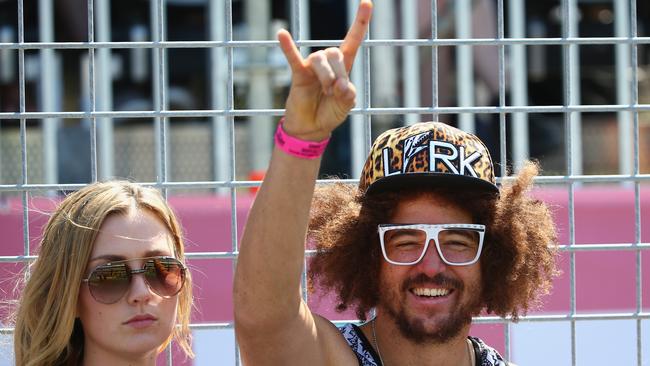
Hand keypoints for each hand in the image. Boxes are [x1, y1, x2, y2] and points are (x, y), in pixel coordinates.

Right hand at [278, 0, 372, 140]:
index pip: (353, 40)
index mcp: (344, 67)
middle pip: (335, 52)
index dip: (360, 22)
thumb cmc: (330, 113)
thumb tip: (340, 84)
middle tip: (335, 92)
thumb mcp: (346, 105)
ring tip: (326, 91)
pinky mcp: (298, 74)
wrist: (312, 128)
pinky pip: (293, 57)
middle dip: (338, 72)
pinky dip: (288, 46)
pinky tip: (282, 34)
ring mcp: (312, 67)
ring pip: (320, 58)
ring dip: (326, 76)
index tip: (366, 2)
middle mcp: (328, 63)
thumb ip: (348, 95)